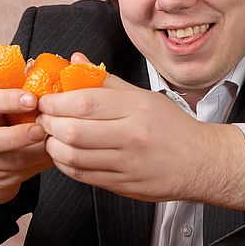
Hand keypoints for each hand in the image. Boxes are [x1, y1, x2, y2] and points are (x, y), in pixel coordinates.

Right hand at [0, 88, 54, 230]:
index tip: (32, 99)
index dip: (11, 100)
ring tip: (58, 143)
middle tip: (42, 130)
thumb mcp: (3, 104)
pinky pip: (27, 173)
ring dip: (39, 153)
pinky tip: (59, 156)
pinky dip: (44, 165)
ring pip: (14, 162)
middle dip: (19, 136)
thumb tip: (69, 65)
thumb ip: (26, 91)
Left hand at [38, 53, 244, 210]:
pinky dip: (66, 165)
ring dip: (53, 146)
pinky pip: (83, 176)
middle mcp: (132, 136)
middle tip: (44, 118)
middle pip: (74, 131)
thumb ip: (107, 81)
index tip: (45, 99)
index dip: (56, 101)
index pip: (85, 102)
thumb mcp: (144, 96)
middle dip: (49, 124)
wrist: (200, 162)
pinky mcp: (124, 185)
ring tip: (52, 136)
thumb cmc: (172, 127)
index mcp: (137, 109)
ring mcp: (127, 164)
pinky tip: (65, 154)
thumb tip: (76, 61)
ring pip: (74, 157)